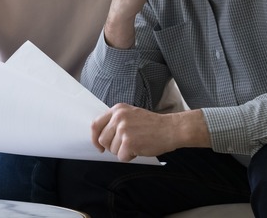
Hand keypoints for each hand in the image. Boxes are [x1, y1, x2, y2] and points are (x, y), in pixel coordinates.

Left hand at [91, 104, 210, 161]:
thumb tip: (101, 138)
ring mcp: (123, 129)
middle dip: (112, 147)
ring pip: (112, 150)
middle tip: (126, 145)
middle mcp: (119, 117)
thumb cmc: (153, 125)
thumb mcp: (132, 115)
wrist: (171, 129)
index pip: (96, 124)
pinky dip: (130, 157)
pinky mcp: (129, 142)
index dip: (95, 138)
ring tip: (137, 144)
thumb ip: (117, 122)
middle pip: (103, 140)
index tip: (99, 146)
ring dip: (123, 152)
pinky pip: (121, 157)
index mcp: (118, 109)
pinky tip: (140, 148)